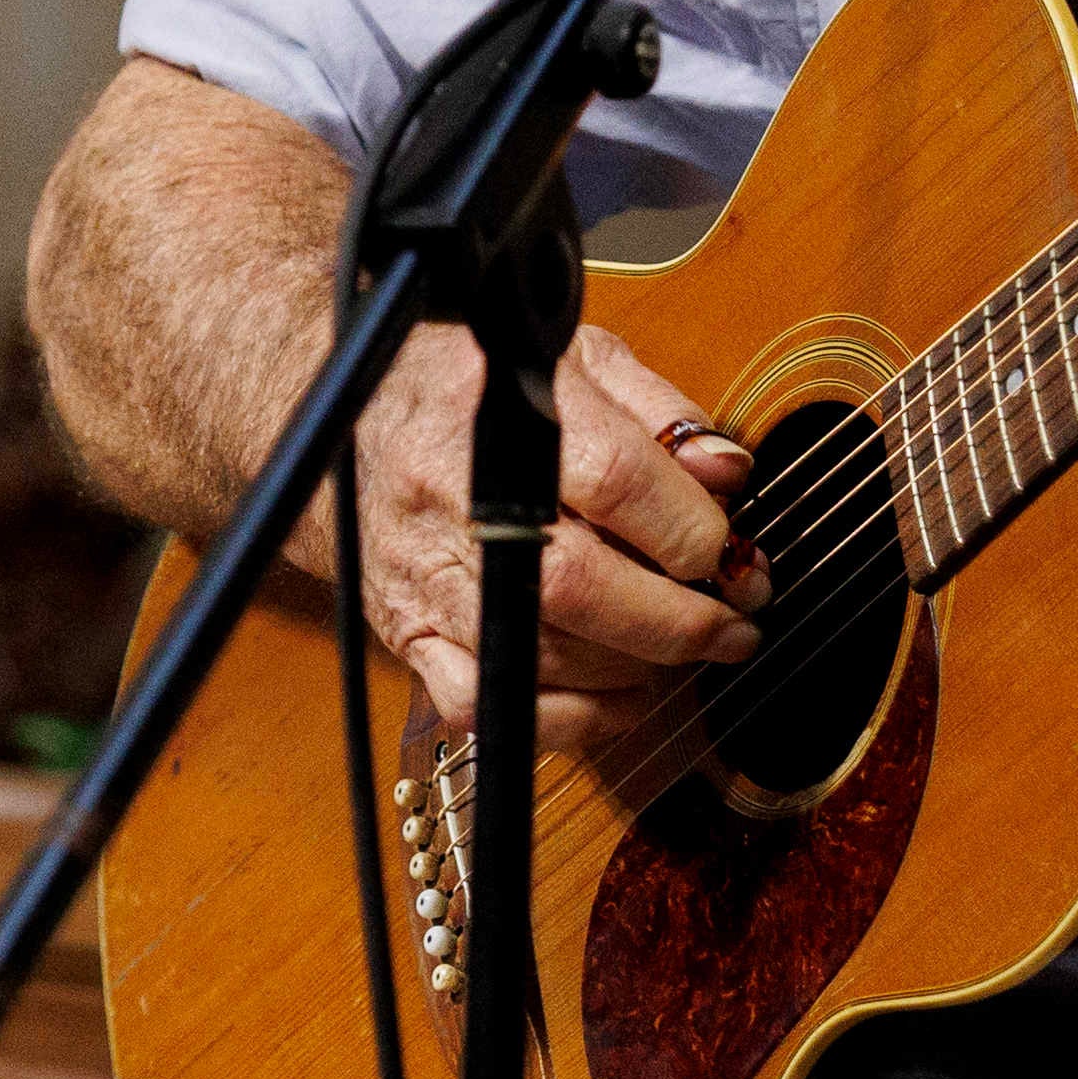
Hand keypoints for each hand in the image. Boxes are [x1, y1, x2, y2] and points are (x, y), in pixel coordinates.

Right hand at [330, 320, 763, 749]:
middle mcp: (456, 499)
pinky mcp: (409, 633)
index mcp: (503, 415)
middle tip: (734, 623)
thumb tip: (728, 476)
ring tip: (683, 648)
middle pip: (581, 586)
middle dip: (679, 621)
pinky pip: (487, 710)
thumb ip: (659, 411)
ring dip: (636, 669)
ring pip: (544, 657)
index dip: (691, 528)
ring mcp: (427, 576)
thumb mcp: (571, 358)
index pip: (615, 481)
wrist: (343, 409)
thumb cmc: (469, 383)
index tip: (730, 549)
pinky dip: (567, 720)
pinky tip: (616, 694)